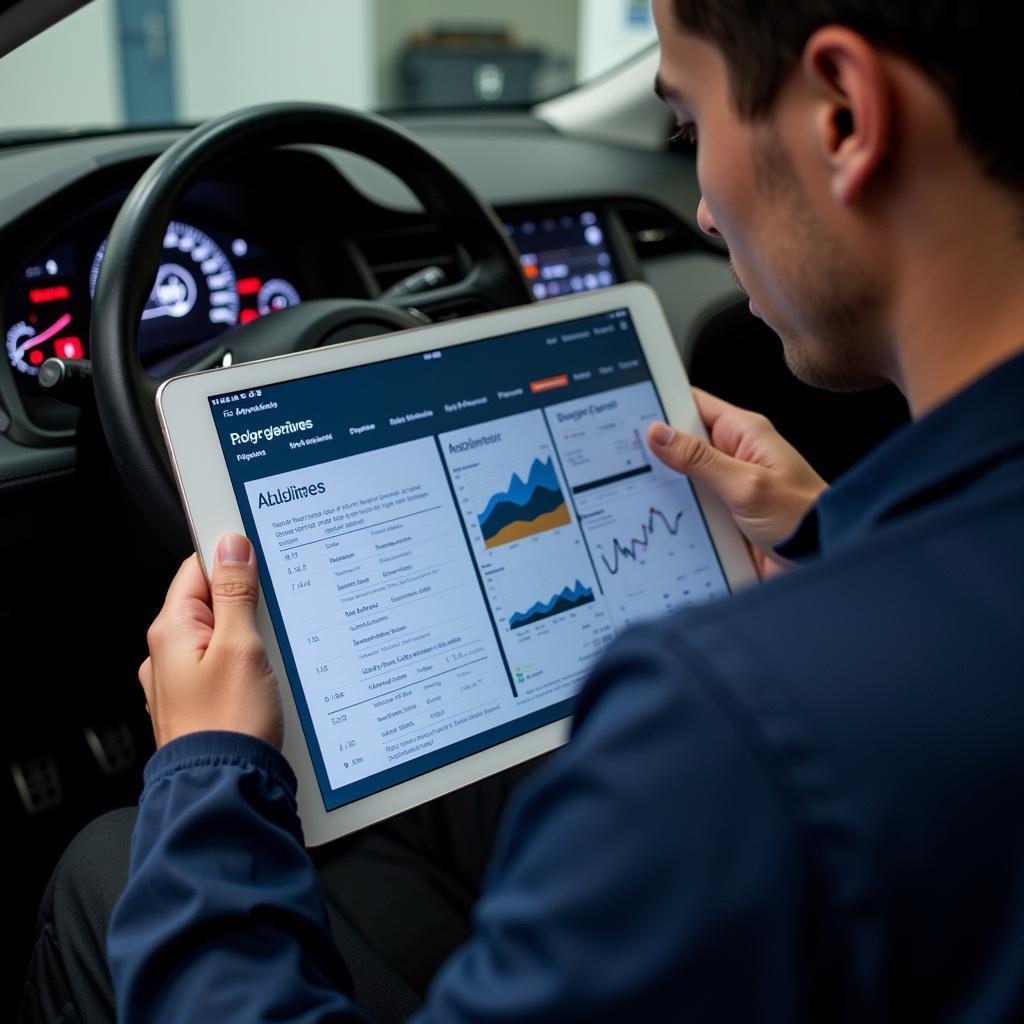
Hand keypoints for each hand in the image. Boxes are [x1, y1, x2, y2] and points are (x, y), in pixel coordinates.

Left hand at [138, 533, 283, 748]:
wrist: (225, 791)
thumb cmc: (229, 725)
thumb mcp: (242, 647)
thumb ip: (236, 594)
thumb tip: (231, 548)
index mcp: (171, 631)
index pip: (197, 570)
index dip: (231, 560)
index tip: (262, 559)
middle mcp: (167, 655)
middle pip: (212, 604)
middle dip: (247, 604)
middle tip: (275, 615)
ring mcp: (182, 682)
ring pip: (222, 638)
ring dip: (251, 638)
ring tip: (273, 656)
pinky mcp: (200, 704)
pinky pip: (225, 668)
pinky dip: (248, 665)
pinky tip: (268, 678)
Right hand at [646, 388, 827, 577]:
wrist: (823, 560)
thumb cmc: (804, 518)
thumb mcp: (745, 485)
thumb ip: (700, 459)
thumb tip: (660, 433)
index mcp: (745, 434)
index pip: (694, 404)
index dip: (662, 403)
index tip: (629, 410)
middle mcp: (735, 457)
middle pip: (682, 445)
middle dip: (655, 453)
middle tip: (623, 458)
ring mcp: (728, 488)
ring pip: (682, 481)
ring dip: (666, 490)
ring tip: (640, 493)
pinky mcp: (725, 517)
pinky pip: (691, 509)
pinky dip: (677, 516)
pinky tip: (661, 522)